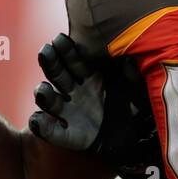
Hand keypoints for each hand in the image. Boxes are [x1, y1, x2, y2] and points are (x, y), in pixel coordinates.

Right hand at [29, 34, 167, 178]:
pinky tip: (38, 121)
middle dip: (51, 63)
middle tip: (45, 51)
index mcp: (90, 77)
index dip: (66, 50)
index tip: (60, 39)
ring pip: (50, 100)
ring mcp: (70, 113)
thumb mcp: (138, 87)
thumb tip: (129, 59)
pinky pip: (52, 132)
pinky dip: (42, 127)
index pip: (75, 60)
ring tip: (42, 90)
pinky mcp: (70, 135)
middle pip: (57, 74)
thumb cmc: (137, 107)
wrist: (139, 139)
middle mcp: (76, 92)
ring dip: (43, 94)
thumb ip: (133, 72)